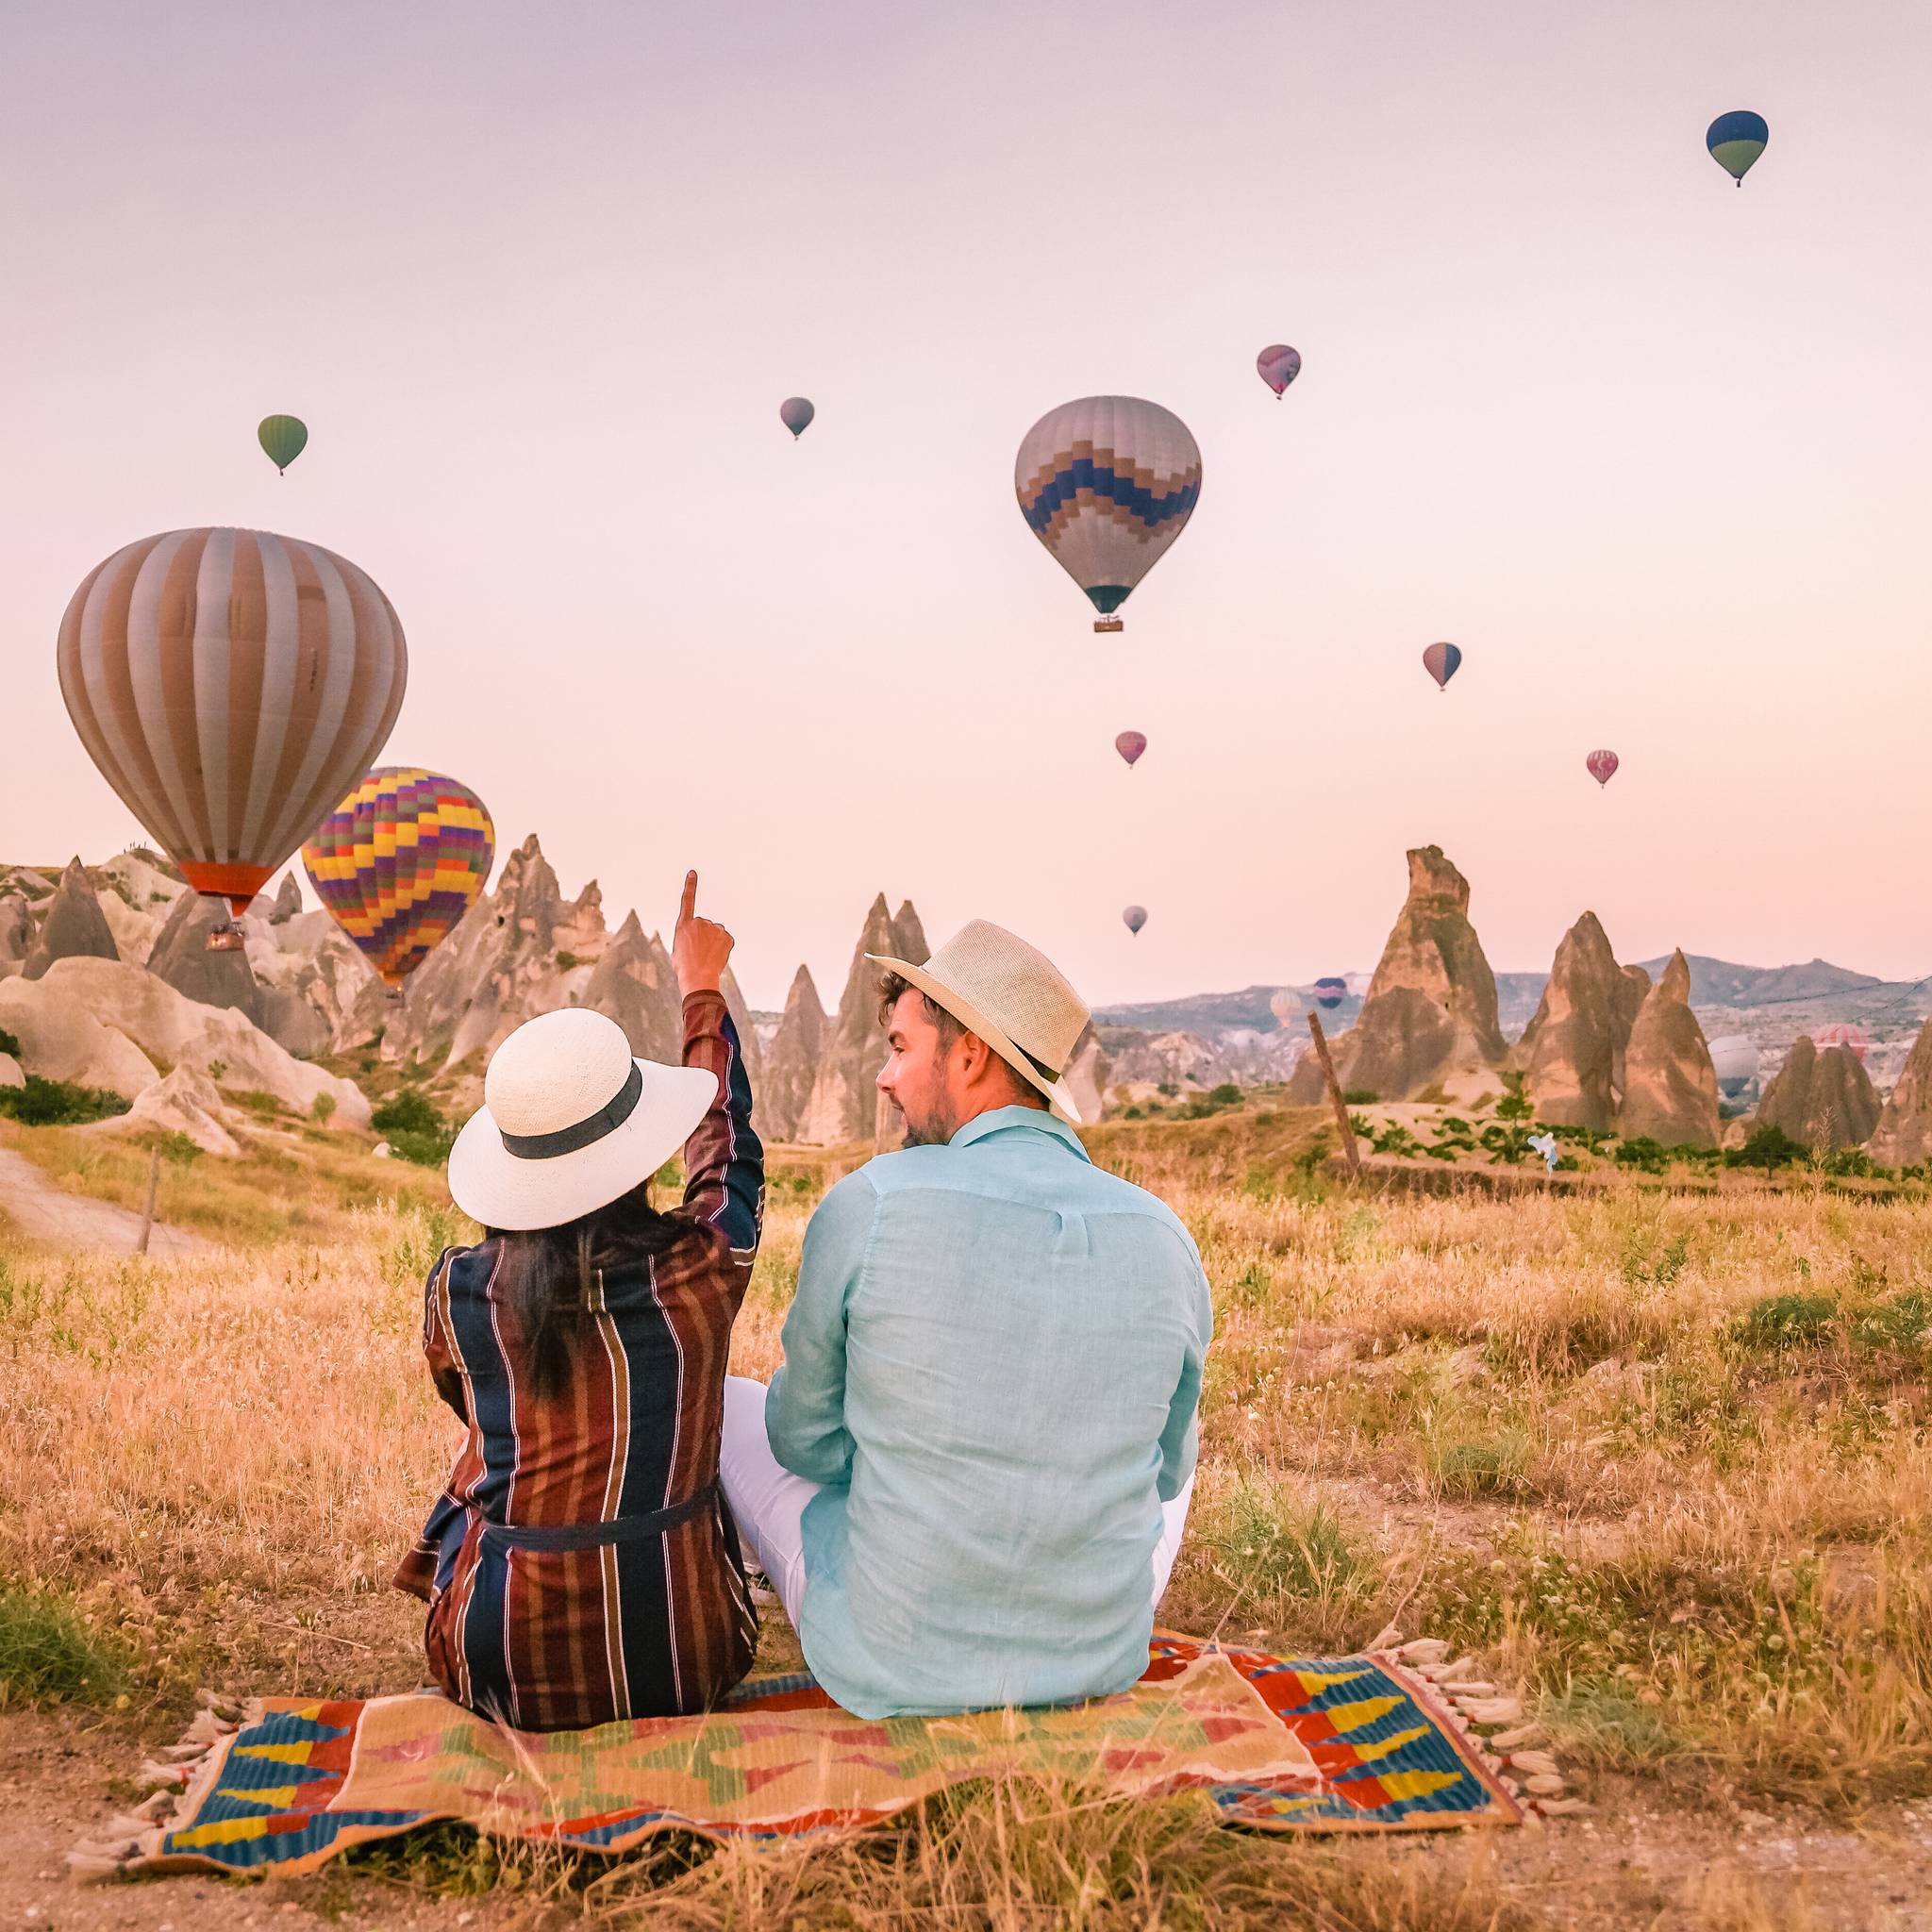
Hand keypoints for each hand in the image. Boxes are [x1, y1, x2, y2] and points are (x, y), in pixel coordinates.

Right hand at [673, 870, 732, 996]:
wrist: (698, 977)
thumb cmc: (684, 967)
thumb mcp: (679, 949)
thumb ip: (688, 937)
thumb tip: (699, 939)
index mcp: (684, 925)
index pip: (687, 900)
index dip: (690, 886)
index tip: (693, 873)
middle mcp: (700, 922)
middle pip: (704, 926)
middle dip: (703, 937)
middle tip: (698, 953)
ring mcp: (715, 928)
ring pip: (715, 933)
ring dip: (713, 943)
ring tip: (706, 956)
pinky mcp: (727, 936)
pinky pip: (725, 940)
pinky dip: (723, 948)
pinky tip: (716, 957)